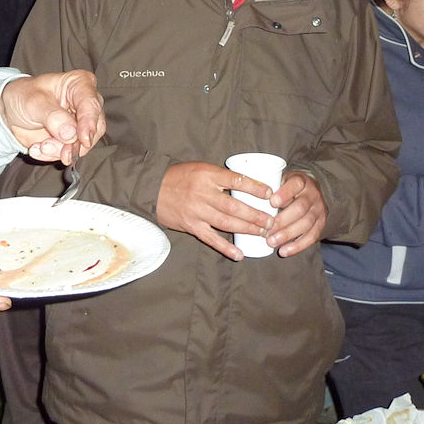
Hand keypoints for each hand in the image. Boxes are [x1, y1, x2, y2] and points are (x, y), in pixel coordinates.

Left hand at [0, 71, 104, 162]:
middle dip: (74, 143)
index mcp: (80, 84)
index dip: (89, 123)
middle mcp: (86, 104)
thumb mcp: (33, 101)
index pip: (91, 104)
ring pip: (83, 144)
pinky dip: (54, 155)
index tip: (83, 139)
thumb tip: (71, 134)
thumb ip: (53, 117)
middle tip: (52, 148)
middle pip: (94, 128)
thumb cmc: (24, 95)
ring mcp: (81, 123)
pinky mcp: (73, 139)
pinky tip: (38, 149)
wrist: (11, 111)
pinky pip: (71, 153)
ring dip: (61, 151)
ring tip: (40, 147)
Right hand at [156, 162, 277, 260]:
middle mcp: (203, 193)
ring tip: (263, 233)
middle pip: (234, 206)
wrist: (152, 189)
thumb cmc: (180, 177)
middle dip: (255, 214)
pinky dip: (226, 248)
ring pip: (226, 223)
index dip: (255, 188)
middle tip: (271, 221)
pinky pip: (211, 239)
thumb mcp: (201, 169)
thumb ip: (221, 178)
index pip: (236, 180)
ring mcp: (196, 212)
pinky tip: (239, 254)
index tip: (270, 194)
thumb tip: (248, 185)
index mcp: (207, 175)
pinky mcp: (190, 226)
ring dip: (247, 229)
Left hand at [266, 170, 326, 256]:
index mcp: (301, 181)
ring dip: (287, 235)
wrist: (310, 192)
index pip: (296, 184)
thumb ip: (271, 189)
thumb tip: (252, 201)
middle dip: (282, 221)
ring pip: (306, 224)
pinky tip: (284, 251)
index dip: (285, 194)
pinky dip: (297, 246)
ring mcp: (318, 210)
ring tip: (271, 242)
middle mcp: (313, 195)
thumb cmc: (287, 188)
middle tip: (266, 230)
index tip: (272, 202)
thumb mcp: (281, 181)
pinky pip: (311, 237)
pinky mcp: (320, 224)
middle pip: (300, 208)